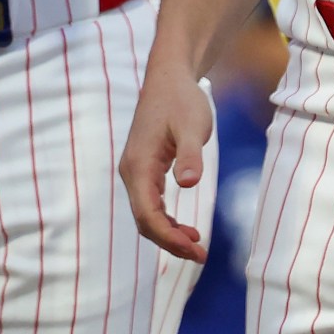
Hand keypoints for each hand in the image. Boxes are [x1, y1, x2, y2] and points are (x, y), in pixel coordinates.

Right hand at [118, 67, 212, 262]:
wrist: (169, 79)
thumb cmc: (181, 101)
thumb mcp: (192, 127)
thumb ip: (190, 155)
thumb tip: (187, 184)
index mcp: (139, 164)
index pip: (147, 213)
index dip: (169, 237)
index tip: (196, 249)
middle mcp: (132, 171)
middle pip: (144, 220)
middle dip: (170, 242)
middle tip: (201, 254)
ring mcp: (136, 171)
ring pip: (145, 214)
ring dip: (168, 234)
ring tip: (197, 246)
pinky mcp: (144, 169)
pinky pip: (150, 204)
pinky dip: (166, 221)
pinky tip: (186, 228)